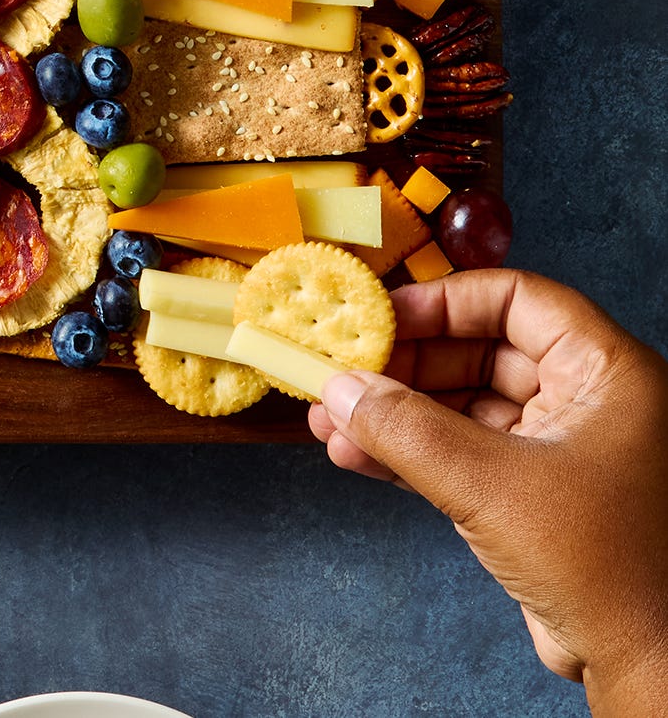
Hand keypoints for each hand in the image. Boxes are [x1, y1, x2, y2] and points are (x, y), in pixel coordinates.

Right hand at [311, 270, 667, 707]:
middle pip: (481, 350)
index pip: (516, 300)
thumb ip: (408, 430)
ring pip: (465, 404)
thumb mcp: (490, 486)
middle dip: (405, 367)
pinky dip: (413, 452)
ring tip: (333, 421)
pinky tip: (357, 455)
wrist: (646, 668)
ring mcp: (564, 450)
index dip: (444, 302)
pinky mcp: (540, 495)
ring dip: (397, 413)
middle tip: (344, 372)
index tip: (383, 318)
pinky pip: (466, 452)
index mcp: (608, 374)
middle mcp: (591, 403)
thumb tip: (340, 390)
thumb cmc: (605, 570)